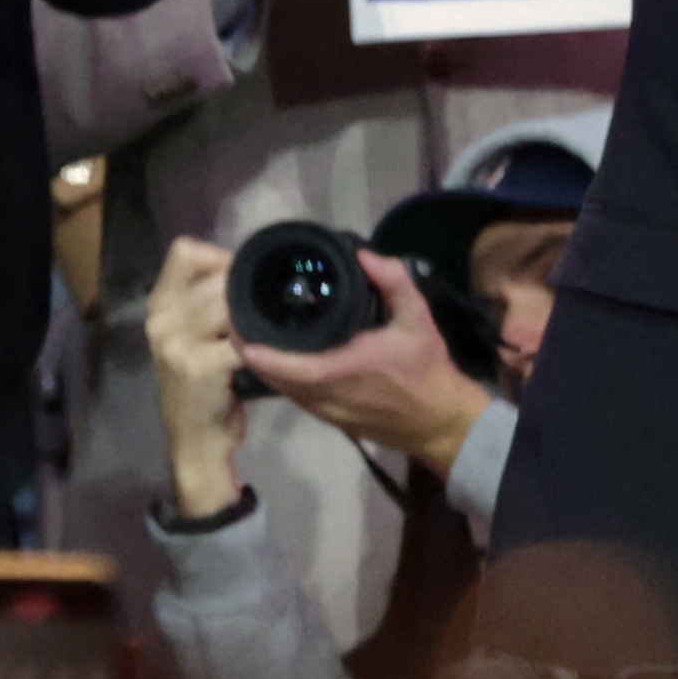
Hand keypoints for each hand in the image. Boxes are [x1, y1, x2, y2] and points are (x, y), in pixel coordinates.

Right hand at [144, 234, 250, 520]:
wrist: (193, 440)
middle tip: (268, 310)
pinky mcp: (199, 366)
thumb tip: (250, 276)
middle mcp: (161, 318)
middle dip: (247, 291)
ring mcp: (176, 342)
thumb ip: (207, 307)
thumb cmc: (199, 387)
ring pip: (230, 306)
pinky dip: (262, 347)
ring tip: (270, 331)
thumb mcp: (190, 339)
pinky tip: (271, 355)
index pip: (185, 251)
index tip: (242, 278)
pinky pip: (241, 342)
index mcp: (159, 305)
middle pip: (216, 277)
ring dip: (256, 317)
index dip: (220, 256)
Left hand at [240, 250, 499, 477]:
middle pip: (275, 379)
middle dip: (250, 351)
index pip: (294, 368)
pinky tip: (272, 356)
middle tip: (234, 318)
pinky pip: (294, 398)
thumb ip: (396, 284)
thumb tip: (365, 255)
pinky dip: (279, 378)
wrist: (443, 423)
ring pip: (281, 390)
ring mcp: (328, 412)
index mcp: (346, 372)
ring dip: (261, 366)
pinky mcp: (331, 420)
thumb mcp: (419, 321)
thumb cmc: (428, 370)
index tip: (238, 330)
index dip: (263, 354)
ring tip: (246, 332)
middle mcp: (330, 396)